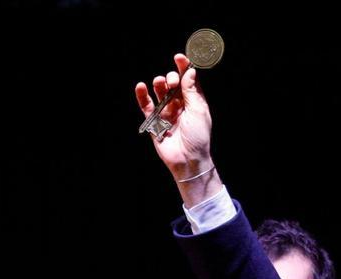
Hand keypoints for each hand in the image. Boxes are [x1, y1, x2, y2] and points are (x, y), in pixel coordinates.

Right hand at [134, 53, 220, 203]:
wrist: (188, 159)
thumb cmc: (198, 137)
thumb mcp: (198, 110)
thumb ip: (191, 91)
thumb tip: (190, 71)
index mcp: (194, 102)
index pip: (188, 81)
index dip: (183, 68)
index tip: (179, 57)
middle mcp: (180, 105)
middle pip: (173, 84)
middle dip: (171, 77)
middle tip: (172, 81)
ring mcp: (166, 112)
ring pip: (159, 92)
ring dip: (158, 84)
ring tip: (160, 83)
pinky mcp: (154, 121)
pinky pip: (145, 105)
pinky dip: (142, 95)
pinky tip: (141, 86)